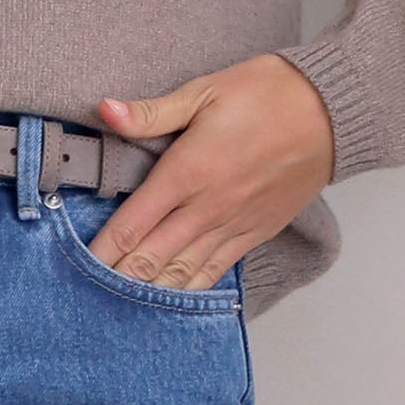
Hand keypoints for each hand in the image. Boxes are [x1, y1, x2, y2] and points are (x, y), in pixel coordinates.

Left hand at [86, 54, 336, 286]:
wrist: (331, 112)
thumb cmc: (267, 94)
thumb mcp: (204, 91)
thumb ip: (151, 113)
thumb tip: (104, 110)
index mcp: (187, 172)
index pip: (131, 225)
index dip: (99, 253)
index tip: (73, 268)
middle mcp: (206, 209)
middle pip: (149, 261)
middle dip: (114, 283)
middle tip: (84, 299)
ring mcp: (231, 226)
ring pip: (180, 276)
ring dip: (147, 297)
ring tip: (116, 314)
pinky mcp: (253, 234)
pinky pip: (214, 273)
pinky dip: (188, 292)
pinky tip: (168, 306)